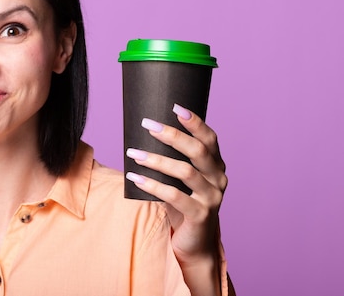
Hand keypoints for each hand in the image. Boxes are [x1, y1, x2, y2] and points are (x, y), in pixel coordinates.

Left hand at [126, 104, 227, 294]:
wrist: (195, 244)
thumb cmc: (183, 204)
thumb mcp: (181, 179)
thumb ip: (174, 159)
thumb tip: (145, 133)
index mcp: (216, 166)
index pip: (210, 139)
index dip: (195, 122)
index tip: (175, 107)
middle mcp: (219, 180)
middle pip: (198, 151)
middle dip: (172, 135)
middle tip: (147, 125)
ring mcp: (212, 199)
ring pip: (185, 172)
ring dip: (156, 160)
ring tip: (132, 153)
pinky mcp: (200, 216)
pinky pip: (174, 196)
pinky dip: (153, 185)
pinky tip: (135, 177)